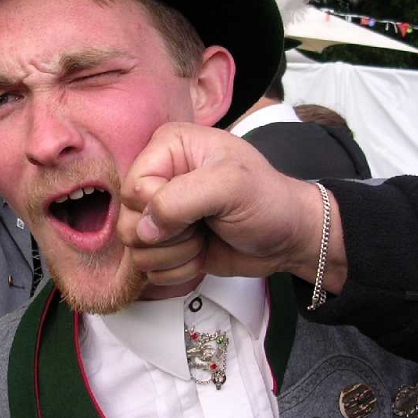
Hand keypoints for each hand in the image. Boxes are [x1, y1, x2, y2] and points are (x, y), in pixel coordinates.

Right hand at [117, 122, 345, 290]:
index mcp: (167, 147)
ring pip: (135, 250)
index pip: (133, 189)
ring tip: (205, 238)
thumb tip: (144, 229)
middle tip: (203, 225)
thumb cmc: (268, 201)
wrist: (290, 237)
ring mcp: (160, 213)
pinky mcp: (166, 244)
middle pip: (127, 221)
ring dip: (176, 255)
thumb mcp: (231, 185)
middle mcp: (158, 176)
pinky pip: (149, 269)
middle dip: (170, 236)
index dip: (160, 210)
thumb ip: (181, 199)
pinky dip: (179, 269)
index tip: (197, 211)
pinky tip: (203, 252)